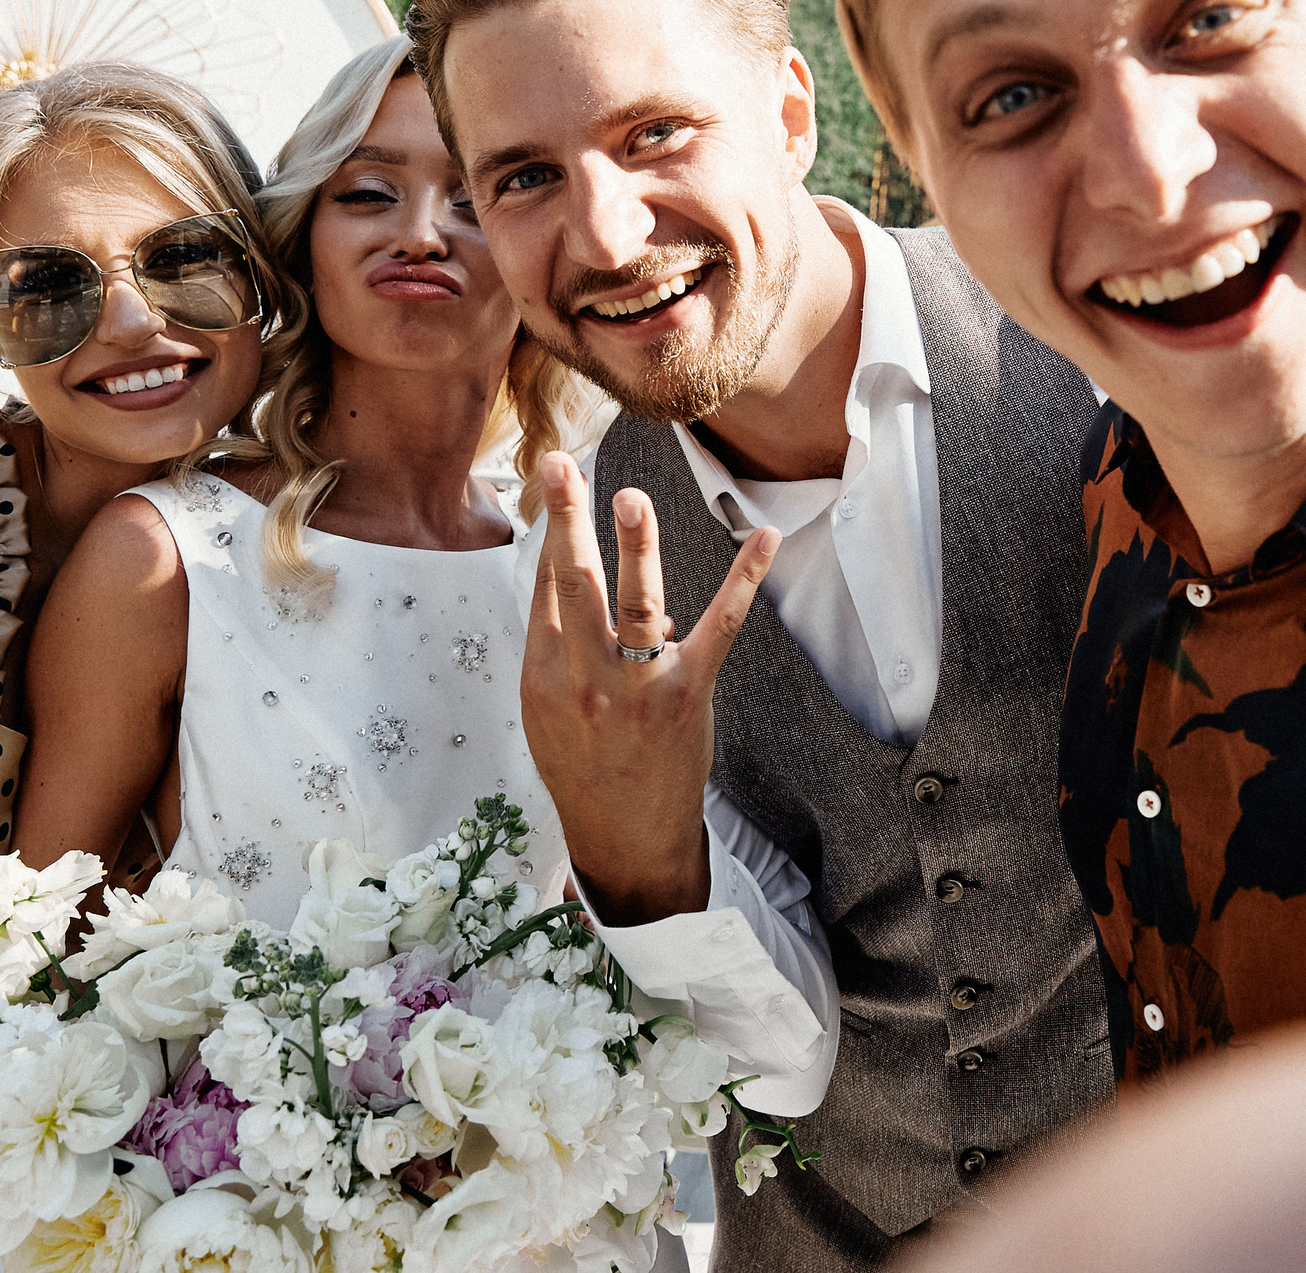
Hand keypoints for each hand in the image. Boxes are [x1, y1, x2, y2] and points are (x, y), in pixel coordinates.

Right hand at [520, 451, 778, 926]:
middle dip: (567, 521)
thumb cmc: (583, 765)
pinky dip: (743, 579)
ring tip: (634, 501)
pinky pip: (720, 626)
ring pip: (637, 604)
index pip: (545, 587)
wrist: (624, 836)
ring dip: (638, 547)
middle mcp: (585, 678)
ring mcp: (638, 687)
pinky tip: (762, 539)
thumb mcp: (545, 709)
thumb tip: (580, 583)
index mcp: (543, 676)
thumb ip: (558, 645)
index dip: (551, 530)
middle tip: (564, 468)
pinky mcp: (688, 693)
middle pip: (574, 585)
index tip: (555, 477)